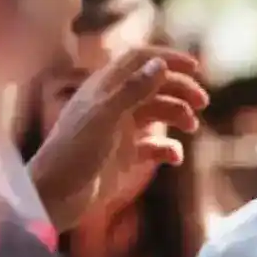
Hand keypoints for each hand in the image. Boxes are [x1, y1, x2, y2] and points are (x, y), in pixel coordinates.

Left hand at [27, 46, 207, 231]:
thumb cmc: (74, 152)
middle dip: (180, 89)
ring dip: (178, 115)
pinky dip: (168, 148)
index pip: (140, 60)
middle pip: (155, 85)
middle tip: (203, 102)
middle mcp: (114, 104)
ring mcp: (120, 130)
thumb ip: (133, 90)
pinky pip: (155, 146)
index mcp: (105, 88)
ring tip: (191, 127)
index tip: (194, 67)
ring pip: (158, 113)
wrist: (53, 198)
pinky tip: (175, 157)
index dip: (167, 58)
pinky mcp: (124, 156)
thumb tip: (162, 64)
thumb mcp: (105, 118)